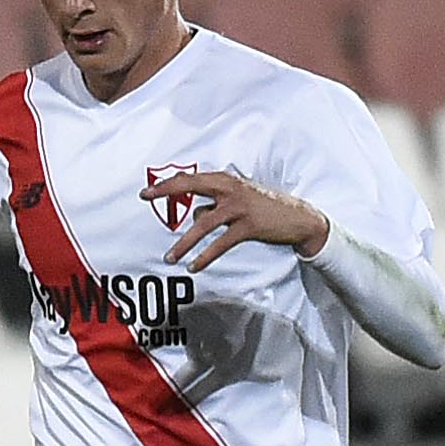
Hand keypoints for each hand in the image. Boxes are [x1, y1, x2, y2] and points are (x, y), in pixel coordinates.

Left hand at [147, 170, 331, 271]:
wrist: (298, 218)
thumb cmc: (264, 208)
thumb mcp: (238, 200)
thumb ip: (215, 205)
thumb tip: (193, 217)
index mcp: (226, 180)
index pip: (191, 179)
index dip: (167, 184)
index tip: (147, 192)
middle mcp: (230, 189)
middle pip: (191, 186)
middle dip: (166, 191)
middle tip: (146, 198)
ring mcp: (239, 207)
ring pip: (202, 223)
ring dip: (184, 243)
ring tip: (170, 258)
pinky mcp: (248, 226)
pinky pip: (220, 243)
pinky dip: (205, 256)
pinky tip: (194, 266)